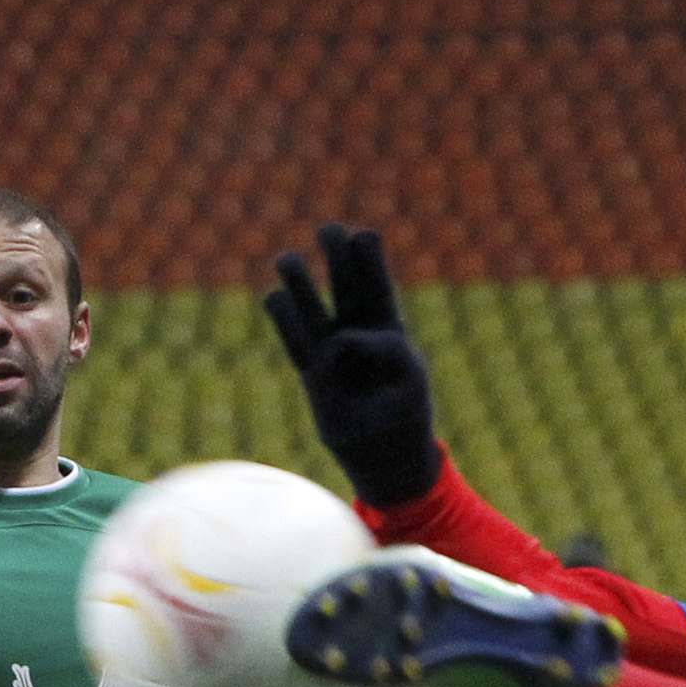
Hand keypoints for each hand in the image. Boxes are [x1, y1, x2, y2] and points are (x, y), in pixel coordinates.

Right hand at [263, 223, 442, 508]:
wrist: (384, 454)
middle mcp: (355, 328)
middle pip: (342, 280)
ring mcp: (329, 348)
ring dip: (298, 280)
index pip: (375, 281)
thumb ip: (384, 349)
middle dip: (335, 254)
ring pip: (309, 303)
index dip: (369, 257)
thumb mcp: (411, 375)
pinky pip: (292, 338)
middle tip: (329, 232)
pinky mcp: (310, 371)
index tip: (363, 236)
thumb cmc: (405, 411)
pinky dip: (284, 318)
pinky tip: (275, 298)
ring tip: (287, 260)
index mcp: (386, 323)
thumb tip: (337, 342)